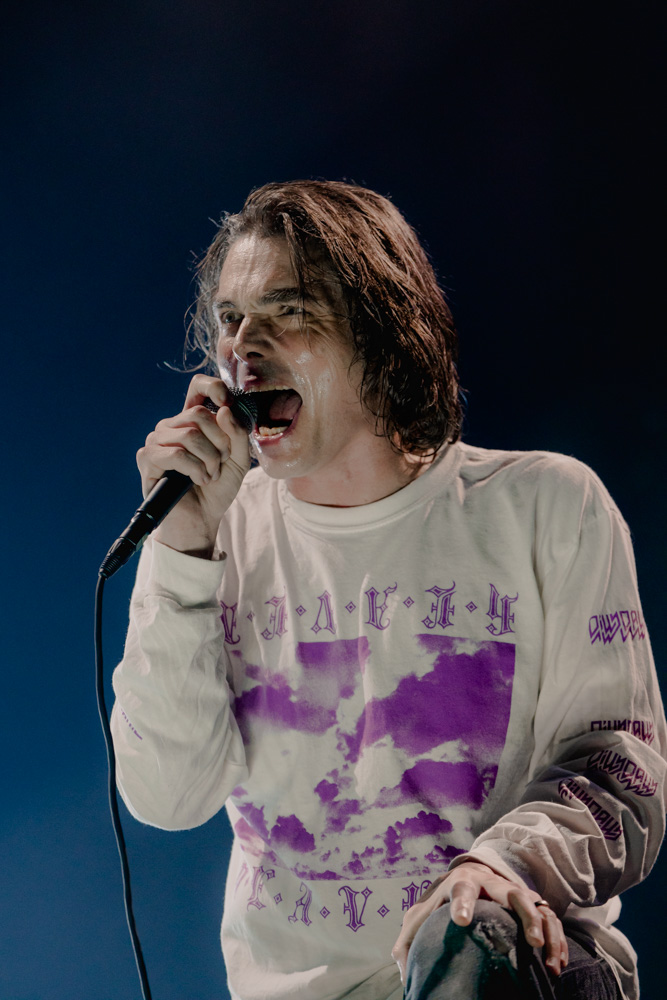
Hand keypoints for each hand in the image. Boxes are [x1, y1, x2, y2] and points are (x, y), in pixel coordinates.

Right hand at [137, 374, 251, 555]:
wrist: (202, 519)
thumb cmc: (217, 488)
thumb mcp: (238, 460)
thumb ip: (238, 434)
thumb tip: (224, 409)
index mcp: (193, 421)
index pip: (198, 387)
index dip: (213, 387)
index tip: (226, 403)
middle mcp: (172, 425)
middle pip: (198, 414)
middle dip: (219, 442)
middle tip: (221, 463)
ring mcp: (157, 441)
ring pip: (189, 434)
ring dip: (208, 460)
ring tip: (210, 476)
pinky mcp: (147, 458)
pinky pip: (176, 454)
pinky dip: (194, 469)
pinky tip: (198, 480)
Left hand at [391, 861, 567, 985]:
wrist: (468, 876)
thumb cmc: (441, 903)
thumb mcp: (421, 916)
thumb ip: (408, 939)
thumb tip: (402, 967)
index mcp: (461, 883)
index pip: (460, 889)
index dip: (461, 903)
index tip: (461, 920)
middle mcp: (491, 884)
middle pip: (512, 893)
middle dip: (524, 915)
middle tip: (531, 942)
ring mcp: (513, 892)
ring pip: (536, 905)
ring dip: (546, 932)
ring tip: (550, 963)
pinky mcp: (530, 904)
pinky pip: (550, 918)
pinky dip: (556, 940)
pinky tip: (557, 964)